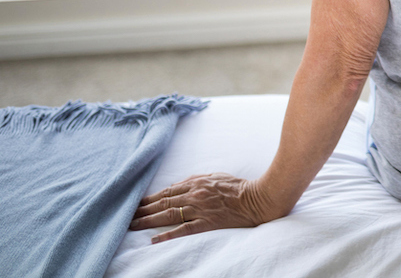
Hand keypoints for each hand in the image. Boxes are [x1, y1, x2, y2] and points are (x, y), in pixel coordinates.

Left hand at [129, 173, 278, 243]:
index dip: (149, 198)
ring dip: (148, 221)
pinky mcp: (207, 223)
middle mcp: (195, 195)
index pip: (166, 192)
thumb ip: (195, 180)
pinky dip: (167, 235)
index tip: (135, 203)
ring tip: (132, 225)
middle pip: (162, 203)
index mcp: (196, 183)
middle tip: (126, 216)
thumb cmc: (238, 187)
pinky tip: (154, 239)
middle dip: (143, 210)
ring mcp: (200, 210)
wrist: (257, 198)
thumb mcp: (215, 176)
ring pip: (168, 215)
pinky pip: (183, 229)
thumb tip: (176, 186)